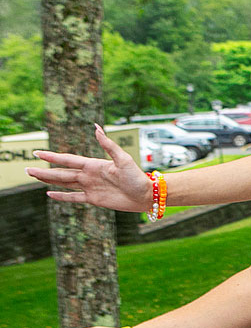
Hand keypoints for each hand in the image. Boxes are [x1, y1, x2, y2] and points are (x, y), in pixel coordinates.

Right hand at [27, 125, 152, 210]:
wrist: (146, 195)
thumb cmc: (137, 176)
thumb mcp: (123, 159)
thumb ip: (108, 145)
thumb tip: (96, 128)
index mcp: (93, 164)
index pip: (68, 160)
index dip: (52, 157)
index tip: (38, 153)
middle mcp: (89, 175)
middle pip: (61, 172)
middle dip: (44, 171)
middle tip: (27, 168)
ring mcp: (90, 187)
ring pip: (64, 183)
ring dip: (49, 180)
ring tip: (34, 177)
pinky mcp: (94, 199)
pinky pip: (74, 197)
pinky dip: (61, 196)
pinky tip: (49, 194)